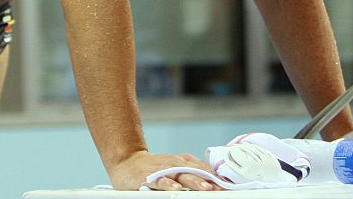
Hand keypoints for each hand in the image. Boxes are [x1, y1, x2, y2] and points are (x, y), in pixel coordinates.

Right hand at [108, 150, 224, 190]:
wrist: (125, 163)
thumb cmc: (151, 169)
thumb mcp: (170, 169)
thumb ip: (187, 173)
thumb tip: (211, 181)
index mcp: (178, 162)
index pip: (199, 166)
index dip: (213, 175)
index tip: (227, 184)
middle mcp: (171, 163)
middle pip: (192, 169)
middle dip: (207, 178)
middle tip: (221, 187)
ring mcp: (159, 169)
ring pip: (178, 173)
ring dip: (193, 180)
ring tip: (205, 188)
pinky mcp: (146, 177)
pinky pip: (158, 180)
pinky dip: (168, 184)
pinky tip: (176, 190)